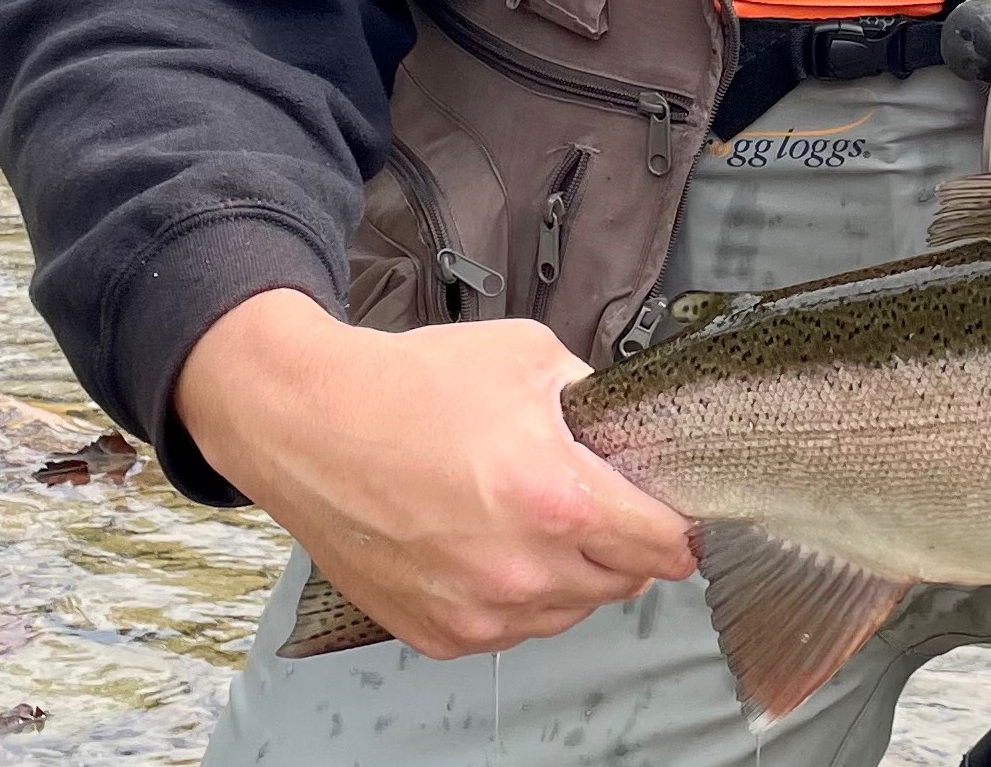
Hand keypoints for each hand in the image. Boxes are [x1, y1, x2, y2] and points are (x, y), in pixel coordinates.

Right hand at [176, 288, 696, 658]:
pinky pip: (510, 630)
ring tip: (538, 522)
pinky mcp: (439, 634)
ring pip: (569, 611)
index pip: (662, 544)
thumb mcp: (528, 356)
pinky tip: (493, 548)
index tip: (679, 520)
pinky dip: (516, 598)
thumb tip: (626, 428)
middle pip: (622, 582)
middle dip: (626, 546)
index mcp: (558, 499)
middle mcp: (523, 570)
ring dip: (572, 575)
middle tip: (603, 508)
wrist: (310, 424)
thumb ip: (592, 398)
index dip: (679, 528)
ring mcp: (479, 611)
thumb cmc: (408, 387)